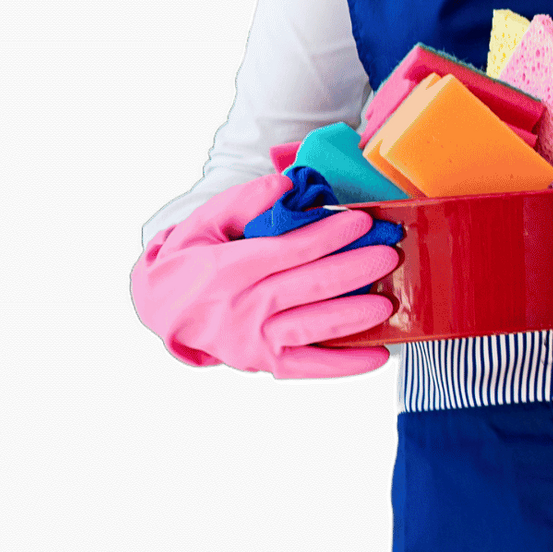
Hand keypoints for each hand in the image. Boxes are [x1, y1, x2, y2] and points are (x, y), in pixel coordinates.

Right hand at [130, 172, 399, 379]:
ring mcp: (252, 338)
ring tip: (386, 304)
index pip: (286, 251)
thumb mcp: (206, 222)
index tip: (361, 222)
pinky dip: (344, 365)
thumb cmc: (193, 257)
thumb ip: (245, 201)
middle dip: (351, 271)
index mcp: (227, 268)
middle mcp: (240, 307)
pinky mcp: (262, 360)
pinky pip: (307, 366)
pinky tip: (378, 354)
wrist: (163, 308)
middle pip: (305, 288)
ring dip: (351, 317)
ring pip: (309, 328)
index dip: (326, 236)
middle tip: (388, 255)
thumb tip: (286, 185)